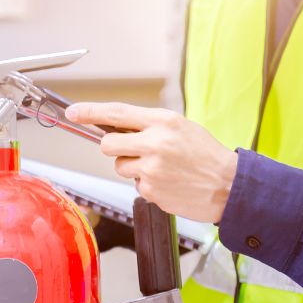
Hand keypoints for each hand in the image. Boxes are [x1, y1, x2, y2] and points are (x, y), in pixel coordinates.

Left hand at [65, 102, 237, 223]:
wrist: (229, 185)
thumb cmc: (205, 155)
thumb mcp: (180, 128)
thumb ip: (149, 126)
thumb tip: (116, 127)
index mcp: (163, 121)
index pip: (117, 113)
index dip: (90, 112)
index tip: (73, 112)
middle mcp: (155, 143)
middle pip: (107, 144)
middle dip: (114, 149)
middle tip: (132, 151)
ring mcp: (151, 168)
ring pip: (119, 167)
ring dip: (133, 168)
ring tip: (161, 169)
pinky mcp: (151, 190)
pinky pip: (135, 185)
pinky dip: (147, 185)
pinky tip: (168, 183)